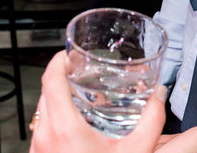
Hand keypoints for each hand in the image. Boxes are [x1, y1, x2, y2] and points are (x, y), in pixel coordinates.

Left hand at [29, 51, 165, 152]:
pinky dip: (53, 118)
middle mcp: (45, 136)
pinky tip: (73, 124)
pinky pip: (41, 129)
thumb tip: (158, 96)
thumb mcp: (138, 152)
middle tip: (77, 72)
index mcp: (64, 128)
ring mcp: (38, 149)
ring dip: (55, 98)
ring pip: (40, 111)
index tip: (67, 53)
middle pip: (44, 91)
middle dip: (59, 77)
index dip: (57, 60)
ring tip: (76, 97)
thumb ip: (151, 120)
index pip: (50, 79)